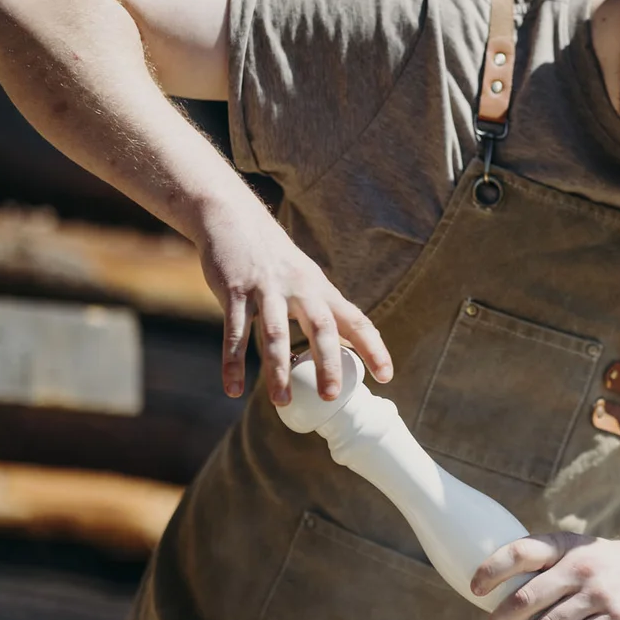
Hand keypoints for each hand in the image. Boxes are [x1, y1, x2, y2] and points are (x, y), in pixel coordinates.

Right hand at [195, 204, 393, 404]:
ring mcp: (267, 289)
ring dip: (278, 369)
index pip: (356, 320)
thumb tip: (350, 343)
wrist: (233, 217)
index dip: (373, 348)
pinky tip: (233, 389)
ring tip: (281, 402)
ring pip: (275, 334)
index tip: (386, 375)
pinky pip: (234, 332)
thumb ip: (325, 310)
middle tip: (331, 396)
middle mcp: (300, 289)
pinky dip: (233, 362)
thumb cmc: (275, 259)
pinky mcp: (235, 291)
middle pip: (321, 328)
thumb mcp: (307, 279)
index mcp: (321, 290)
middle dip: (328, 363)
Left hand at [472, 534, 619, 619]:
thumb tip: (498, 592)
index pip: (521, 552)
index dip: (492, 570)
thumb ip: (546, 565)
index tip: (475, 589)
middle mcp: (581, 567)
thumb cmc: (607, 566)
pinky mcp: (617, 619)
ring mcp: (600, 594)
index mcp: (566, 546)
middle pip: (528, 597)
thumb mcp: (580, 552)